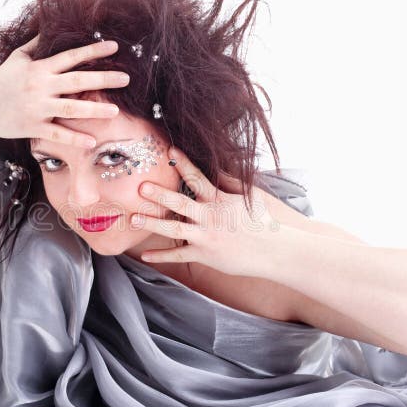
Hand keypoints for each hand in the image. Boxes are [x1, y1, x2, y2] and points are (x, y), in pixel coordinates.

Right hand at [0, 33, 130, 147]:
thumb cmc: (0, 79)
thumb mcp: (18, 58)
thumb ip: (37, 45)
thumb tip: (50, 28)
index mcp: (40, 69)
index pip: (72, 57)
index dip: (94, 52)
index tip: (115, 47)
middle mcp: (41, 86)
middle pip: (77, 81)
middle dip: (103, 79)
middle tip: (126, 78)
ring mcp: (37, 107)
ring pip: (70, 108)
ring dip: (94, 109)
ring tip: (115, 111)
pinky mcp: (32, 126)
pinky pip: (57, 134)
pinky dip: (74, 138)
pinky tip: (91, 142)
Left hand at [130, 147, 281, 277]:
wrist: (273, 251)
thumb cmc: (262, 222)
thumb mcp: (248, 197)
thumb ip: (229, 183)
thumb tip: (217, 167)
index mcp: (219, 200)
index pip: (198, 178)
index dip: (183, 163)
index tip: (169, 151)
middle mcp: (209, 216)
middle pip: (179, 202)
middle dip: (159, 194)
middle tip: (140, 187)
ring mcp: (205, 236)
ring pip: (173, 229)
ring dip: (152, 223)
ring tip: (133, 219)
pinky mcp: (204, 254)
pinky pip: (178, 256)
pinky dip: (161, 256)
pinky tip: (144, 255)